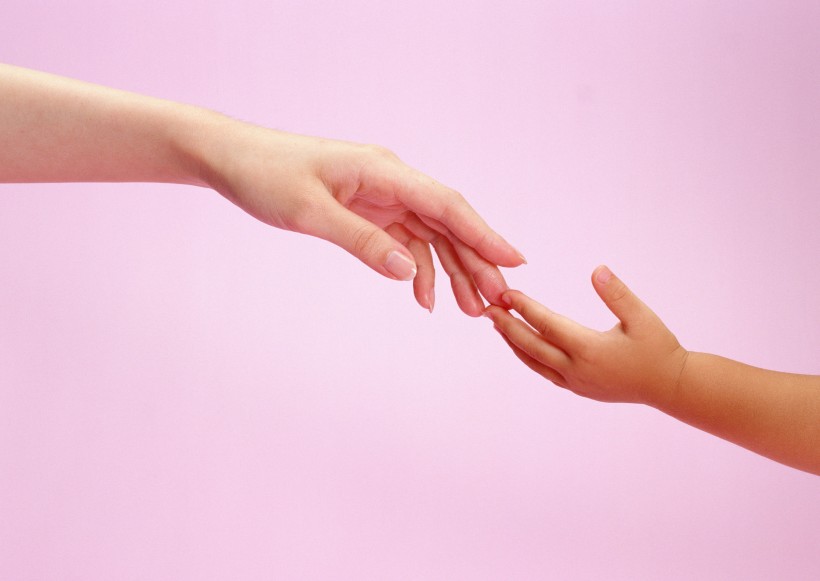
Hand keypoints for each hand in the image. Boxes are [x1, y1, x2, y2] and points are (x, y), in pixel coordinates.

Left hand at [194, 118, 524, 314]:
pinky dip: (417, 268)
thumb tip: (409, 272)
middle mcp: (390, 179)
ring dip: (451, 269)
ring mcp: (381, 195)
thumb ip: (361, 241)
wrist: (233, 159)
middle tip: (494, 302)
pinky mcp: (368, 209)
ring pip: (430, 234)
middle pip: (446, 221)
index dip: (483, 234)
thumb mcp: (309, 212)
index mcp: (382, 170)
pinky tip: (423, 297)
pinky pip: (404, 239)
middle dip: (473, 261)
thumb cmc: (266, 176)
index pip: (445, 204)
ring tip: (469, 309)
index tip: (514, 262)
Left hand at [485, 266, 688, 404]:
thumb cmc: (659, 348)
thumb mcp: (642, 317)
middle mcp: (576, 369)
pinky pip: (544, 372)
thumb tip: (597, 269)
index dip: (524, 308)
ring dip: (513, 343)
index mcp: (589, 349)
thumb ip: (617, 294)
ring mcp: (575, 382)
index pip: (547, 324)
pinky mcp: (578, 388)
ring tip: (496, 325)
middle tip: (486, 309)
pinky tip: (520, 346)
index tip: (506, 293)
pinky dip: (528, 357)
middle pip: (531, 345)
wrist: (670, 386)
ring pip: (534, 362)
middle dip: (507, 326)